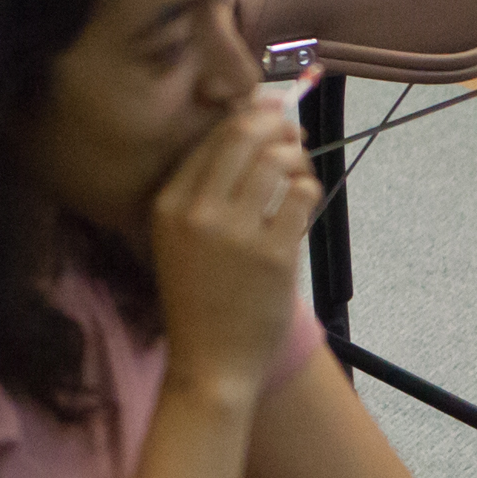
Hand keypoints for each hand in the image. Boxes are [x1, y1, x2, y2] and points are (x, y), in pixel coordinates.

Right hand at [142, 85, 319, 407]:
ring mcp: (235, 233)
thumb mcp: (179, 239)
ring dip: (297, 159)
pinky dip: (309, 191)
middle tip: (292, 133)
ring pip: (278, 161)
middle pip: (244, 136)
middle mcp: (197, 212)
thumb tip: (252, 129)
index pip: (212, 137)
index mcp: (168, 204)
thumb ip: (205, 191)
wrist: (209, 363)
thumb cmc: (199, 298)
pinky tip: (303, 204)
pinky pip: (302, 195)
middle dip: (276, 124)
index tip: (269, 114)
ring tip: (298, 174)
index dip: (248, 116)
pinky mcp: (273, 254)